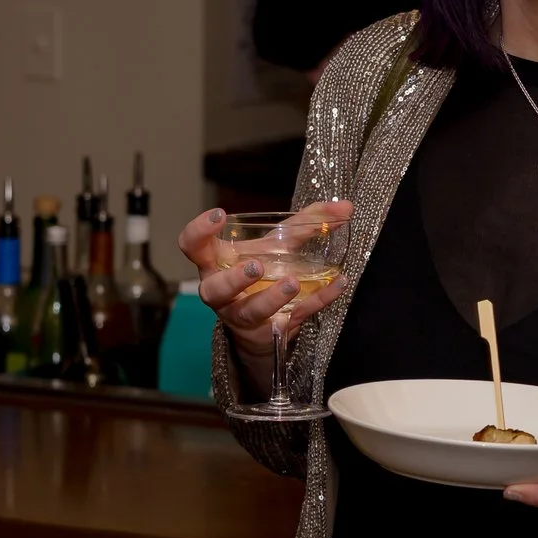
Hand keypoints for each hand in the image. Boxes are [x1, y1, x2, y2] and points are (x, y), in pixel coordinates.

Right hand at [176, 201, 353, 367]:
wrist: (265, 323)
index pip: (192, 246)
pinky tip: (337, 285)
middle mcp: (222, 292)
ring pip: (251, 310)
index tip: (218, 215)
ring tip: (292, 283)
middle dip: (234, 280)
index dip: (199, 231)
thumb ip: (306, 223)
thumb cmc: (263, 274)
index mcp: (215, 264)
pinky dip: (318, 301)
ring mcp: (244, 315)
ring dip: (271, 298)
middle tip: (255, 267)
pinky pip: (295, 317)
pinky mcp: (272, 331)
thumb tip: (345, 206)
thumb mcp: (277, 245)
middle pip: (216, 288)